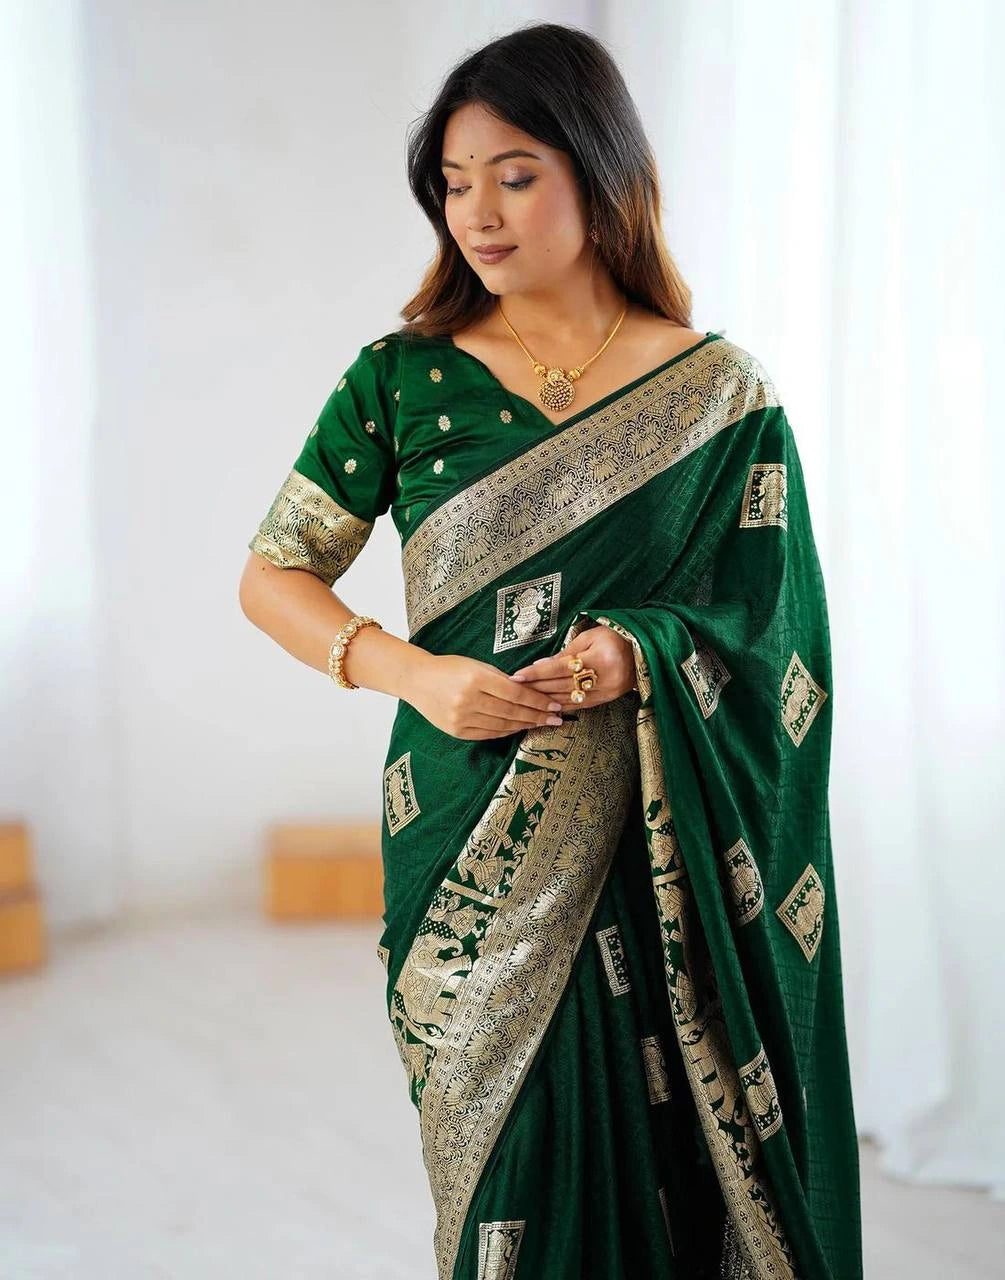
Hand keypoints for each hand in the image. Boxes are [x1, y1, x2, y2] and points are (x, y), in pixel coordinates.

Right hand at [401, 653, 566, 740]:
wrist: (417, 680)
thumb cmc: (450, 668)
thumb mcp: (477, 665)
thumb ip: (502, 680)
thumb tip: (531, 693)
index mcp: (476, 679)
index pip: (516, 694)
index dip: (538, 701)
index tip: (554, 705)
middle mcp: (469, 700)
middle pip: (512, 712)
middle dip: (538, 715)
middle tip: (556, 718)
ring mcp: (462, 718)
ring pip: (503, 725)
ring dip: (525, 725)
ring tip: (541, 723)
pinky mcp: (457, 731)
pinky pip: (489, 734)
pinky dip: (507, 731)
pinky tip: (519, 727)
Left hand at [510, 623, 635, 710]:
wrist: (644, 650)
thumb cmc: (614, 637)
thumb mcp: (590, 637)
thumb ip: (566, 652)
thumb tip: (541, 665)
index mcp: (600, 657)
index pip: (560, 667)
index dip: (537, 672)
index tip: (517, 675)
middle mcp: (604, 678)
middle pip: (562, 685)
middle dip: (536, 687)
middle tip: (514, 688)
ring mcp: (607, 692)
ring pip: (569, 698)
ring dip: (545, 699)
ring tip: (525, 698)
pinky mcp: (608, 700)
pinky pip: (581, 705)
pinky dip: (562, 705)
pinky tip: (547, 706)